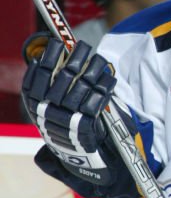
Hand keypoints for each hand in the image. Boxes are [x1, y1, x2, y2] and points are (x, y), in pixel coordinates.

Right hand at [21, 37, 117, 182]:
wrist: (73, 155)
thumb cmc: (58, 121)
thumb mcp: (43, 106)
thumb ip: (43, 83)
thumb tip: (46, 53)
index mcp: (34, 103)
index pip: (40, 73)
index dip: (50, 55)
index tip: (58, 42)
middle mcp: (49, 109)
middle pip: (66, 74)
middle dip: (77, 56)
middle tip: (84, 45)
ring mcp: (67, 117)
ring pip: (85, 83)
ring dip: (95, 67)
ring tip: (99, 59)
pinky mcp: (86, 124)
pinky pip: (99, 98)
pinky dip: (105, 86)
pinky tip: (109, 78)